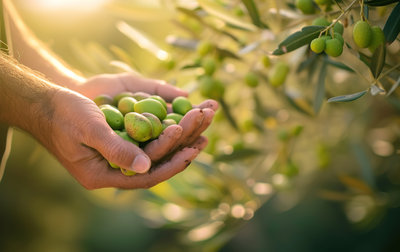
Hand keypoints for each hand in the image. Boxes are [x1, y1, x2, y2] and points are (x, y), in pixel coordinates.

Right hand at [52, 73, 216, 188]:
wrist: (45, 103)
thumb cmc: (63, 113)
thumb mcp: (90, 129)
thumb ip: (116, 149)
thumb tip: (146, 167)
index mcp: (101, 175)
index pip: (144, 177)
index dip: (170, 163)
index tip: (193, 149)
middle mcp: (112, 171)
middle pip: (154, 165)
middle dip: (181, 150)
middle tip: (206, 136)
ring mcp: (116, 158)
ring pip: (154, 154)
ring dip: (178, 141)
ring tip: (202, 129)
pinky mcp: (119, 144)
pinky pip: (147, 142)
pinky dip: (165, 132)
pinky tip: (181, 123)